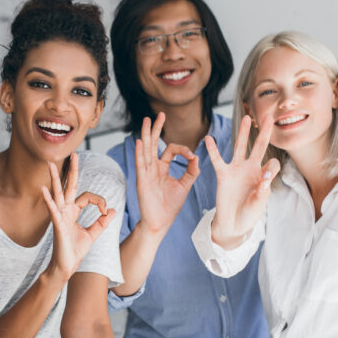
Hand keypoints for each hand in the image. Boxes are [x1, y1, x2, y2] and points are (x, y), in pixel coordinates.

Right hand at [42, 153, 115, 277]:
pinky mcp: (57, 224)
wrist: (66, 266)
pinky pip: (52, 209)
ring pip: (58, 193)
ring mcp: (59, 216)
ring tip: (50, 164)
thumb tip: (113, 211)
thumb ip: (102, 223)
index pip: (87, 196)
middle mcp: (65, 210)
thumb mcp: (93, 234)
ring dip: (54, 178)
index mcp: (73, 211)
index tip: (106, 211)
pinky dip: (48, 199)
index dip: (99, 200)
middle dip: (71, 170)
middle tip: (73, 154)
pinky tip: (43, 189)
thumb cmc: (75, 250)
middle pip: (69, 186)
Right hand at [134, 113, 198, 234]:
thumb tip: (196, 156)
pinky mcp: (142, 181)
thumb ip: (191, 171)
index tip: (192, 156)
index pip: (171, 150)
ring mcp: (146, 173)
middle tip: (159, 114)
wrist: (160, 223)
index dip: (183, 150)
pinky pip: (140, 164)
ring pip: (146, 149)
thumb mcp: (184, 186)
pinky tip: (140, 142)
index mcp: (162, 168)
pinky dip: (140, 153)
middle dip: (156, 128)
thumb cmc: (169, 206)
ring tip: (147, 120)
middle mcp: (152, 168)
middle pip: (154, 143)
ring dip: (146, 134)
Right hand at [205, 115, 279, 248]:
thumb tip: (265, 175)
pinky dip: (213, 150)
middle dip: (264, 132)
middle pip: (259, 146)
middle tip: (269, 116)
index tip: (265, 177)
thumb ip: (263, 190)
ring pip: (240, 147)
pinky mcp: (223, 175)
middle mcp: (251, 169)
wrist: (233, 224)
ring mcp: (236, 170)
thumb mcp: (259, 204)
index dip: (271, 168)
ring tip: (245, 117)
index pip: (273, 163)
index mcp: (263, 175)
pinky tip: (209, 138)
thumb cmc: (249, 214)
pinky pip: (217, 160)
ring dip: (243, 133)